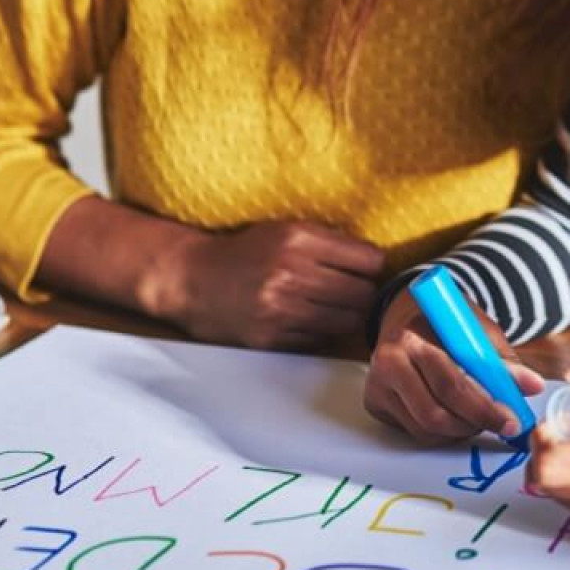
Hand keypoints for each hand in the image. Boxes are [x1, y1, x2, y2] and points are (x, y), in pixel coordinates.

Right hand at [138, 220, 384, 349]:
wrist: (192, 279)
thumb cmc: (245, 252)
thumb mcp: (285, 230)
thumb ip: (329, 242)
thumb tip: (377, 262)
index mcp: (298, 238)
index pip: (369, 260)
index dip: (372, 266)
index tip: (365, 269)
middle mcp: (291, 272)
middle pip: (364, 294)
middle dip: (364, 293)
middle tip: (353, 291)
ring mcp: (281, 308)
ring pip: (348, 320)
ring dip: (348, 315)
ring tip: (334, 306)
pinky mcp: (272, 337)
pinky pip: (321, 338)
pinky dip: (322, 331)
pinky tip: (308, 319)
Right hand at [364, 289, 544, 444]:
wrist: (408, 316)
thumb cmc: (446, 325)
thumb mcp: (476, 331)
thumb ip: (502, 361)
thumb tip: (533, 386)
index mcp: (412, 339)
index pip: (451, 384)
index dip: (485, 407)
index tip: (513, 420)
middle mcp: (388, 363)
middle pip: (435, 413)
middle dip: (476, 423)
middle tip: (505, 424)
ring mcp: (378, 387)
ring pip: (426, 429)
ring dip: (461, 430)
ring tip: (480, 415)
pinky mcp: (376, 404)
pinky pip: (416, 432)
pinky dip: (444, 432)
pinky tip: (456, 416)